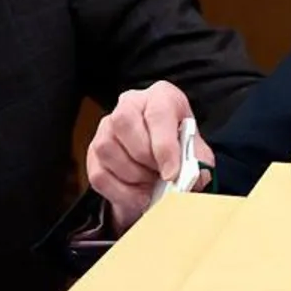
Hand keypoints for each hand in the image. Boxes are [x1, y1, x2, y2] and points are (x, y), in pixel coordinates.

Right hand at [86, 81, 214, 234]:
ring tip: (150, 183)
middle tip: (160, 176)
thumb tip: (188, 178)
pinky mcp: (93, 151)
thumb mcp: (197, 152)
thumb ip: (196, 163)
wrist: (161, 163)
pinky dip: (120, 192)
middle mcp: (130, 104)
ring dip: (132, 176)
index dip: (164, 146)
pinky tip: (137, 194)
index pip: (157, 113)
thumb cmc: (180, 149)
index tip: (171, 173)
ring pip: (107, 149)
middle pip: (123, 123)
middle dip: (144, 158)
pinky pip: (98, 174)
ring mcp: (107, 126)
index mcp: (161, 97)